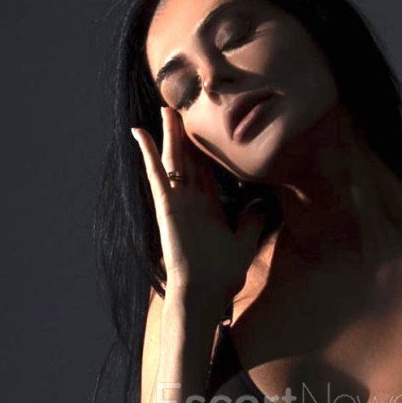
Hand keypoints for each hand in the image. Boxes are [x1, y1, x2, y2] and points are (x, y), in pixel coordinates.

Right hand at [131, 106, 267, 312]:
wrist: (205, 293)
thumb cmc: (222, 276)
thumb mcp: (244, 243)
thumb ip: (251, 222)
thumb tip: (261, 204)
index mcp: (208, 208)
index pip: (207, 172)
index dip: (206, 150)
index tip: (209, 130)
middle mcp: (191, 201)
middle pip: (188, 160)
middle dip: (186, 135)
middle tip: (184, 109)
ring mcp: (176, 202)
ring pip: (172, 160)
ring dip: (169, 134)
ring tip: (166, 109)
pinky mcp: (166, 205)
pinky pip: (155, 174)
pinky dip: (147, 153)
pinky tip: (140, 132)